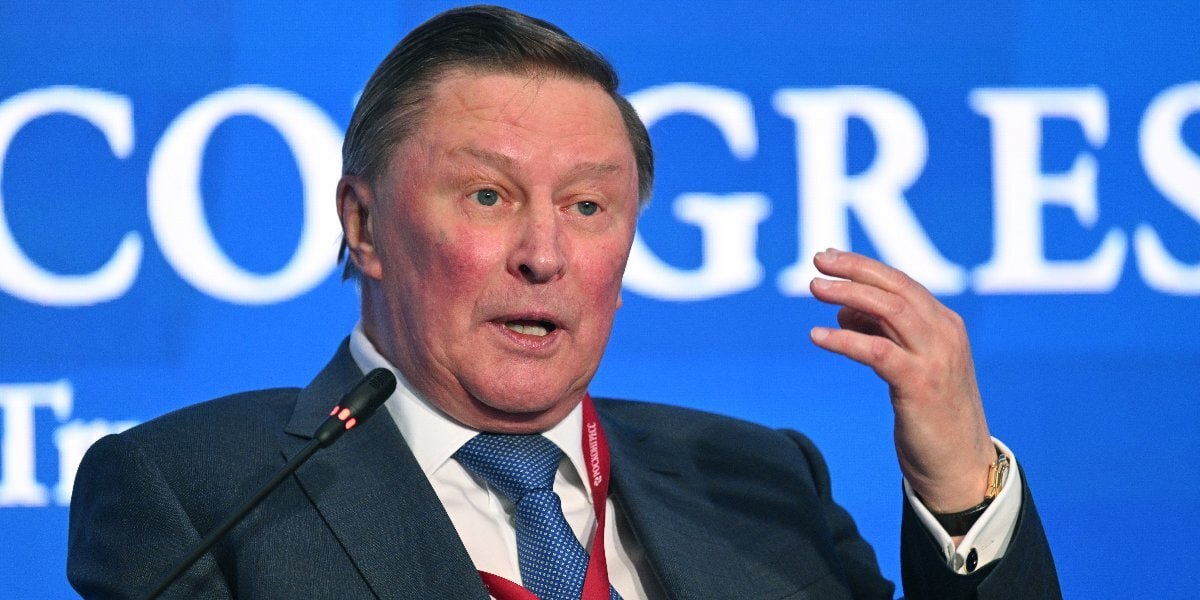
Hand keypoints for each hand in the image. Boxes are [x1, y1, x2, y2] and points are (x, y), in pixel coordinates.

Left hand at [807, 248, 994, 512]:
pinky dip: (844, 339)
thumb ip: (883, 334)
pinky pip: (876, 351)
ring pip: (889, 310)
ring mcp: (935, 358)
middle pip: (896, 288)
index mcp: (946, 325)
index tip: (830, 257)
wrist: (960, 467)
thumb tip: (845, 309)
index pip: (902, 283)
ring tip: (815, 287)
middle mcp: (945, 334)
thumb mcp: (909, 366)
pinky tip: (817, 335)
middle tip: (819, 260)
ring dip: (849, 294)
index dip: (864, 267)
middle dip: (855, 269)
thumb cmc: (931, 417)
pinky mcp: (920, 384)